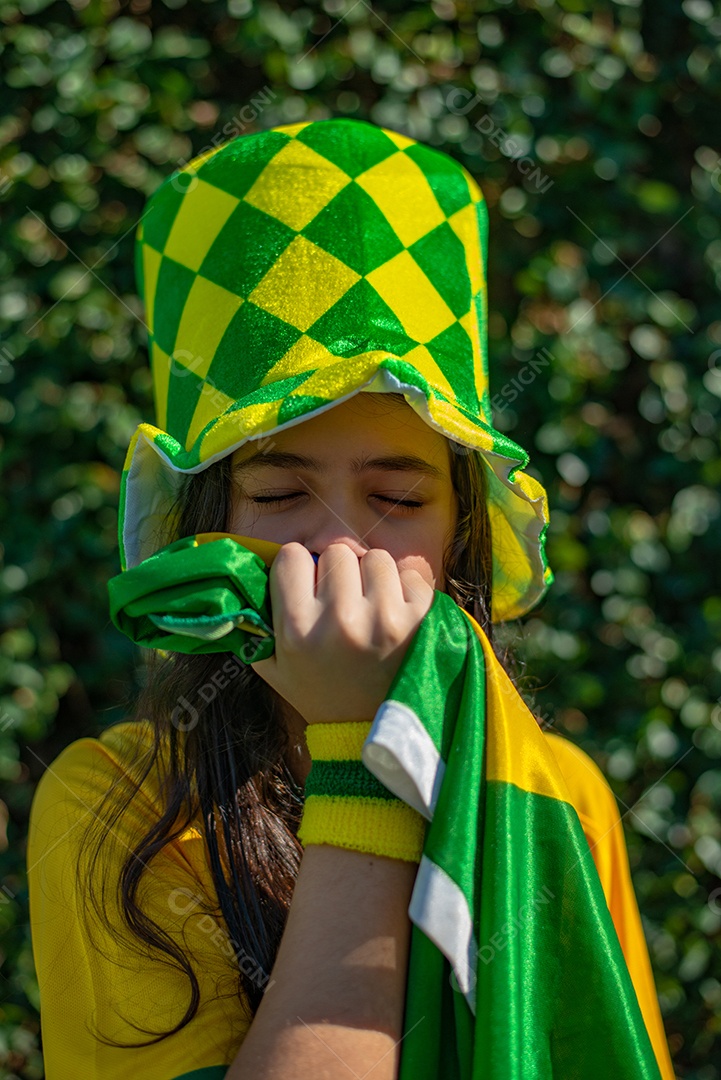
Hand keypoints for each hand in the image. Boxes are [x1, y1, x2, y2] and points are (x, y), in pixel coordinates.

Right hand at [250, 542, 434, 724]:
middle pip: (337, 552)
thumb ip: (257, 622)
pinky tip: (399, 620)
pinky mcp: (421, 621)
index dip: (300, 569)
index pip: (293, 556)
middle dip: (340, 574)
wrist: (370, 734)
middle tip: (344, 603)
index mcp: (297, 628)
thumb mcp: (273, 665)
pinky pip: (410, 576)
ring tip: (373, 611)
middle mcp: (340, 620)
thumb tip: (247, 572)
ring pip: (376, 558)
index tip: (308, 587)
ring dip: (374, 579)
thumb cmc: (318, 694)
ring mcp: (384, 619)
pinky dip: (406, 592)